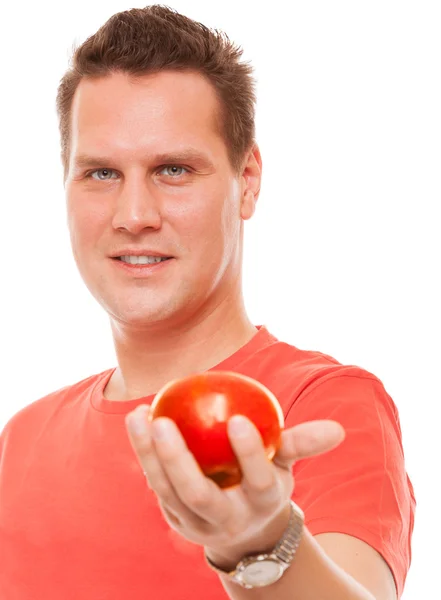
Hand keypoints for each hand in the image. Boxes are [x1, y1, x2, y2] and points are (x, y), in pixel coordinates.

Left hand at [125, 406, 344, 563]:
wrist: (245, 530)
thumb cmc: (265, 481)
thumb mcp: (285, 464)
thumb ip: (302, 443)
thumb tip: (337, 430)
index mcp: (262, 503)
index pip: (258, 481)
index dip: (250, 454)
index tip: (238, 420)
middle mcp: (227, 519)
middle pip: (199, 495)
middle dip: (179, 461)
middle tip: (164, 422)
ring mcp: (196, 523)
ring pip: (168, 491)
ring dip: (150, 455)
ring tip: (140, 415)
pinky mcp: (174, 517)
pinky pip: (156, 484)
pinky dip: (145, 455)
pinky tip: (138, 420)